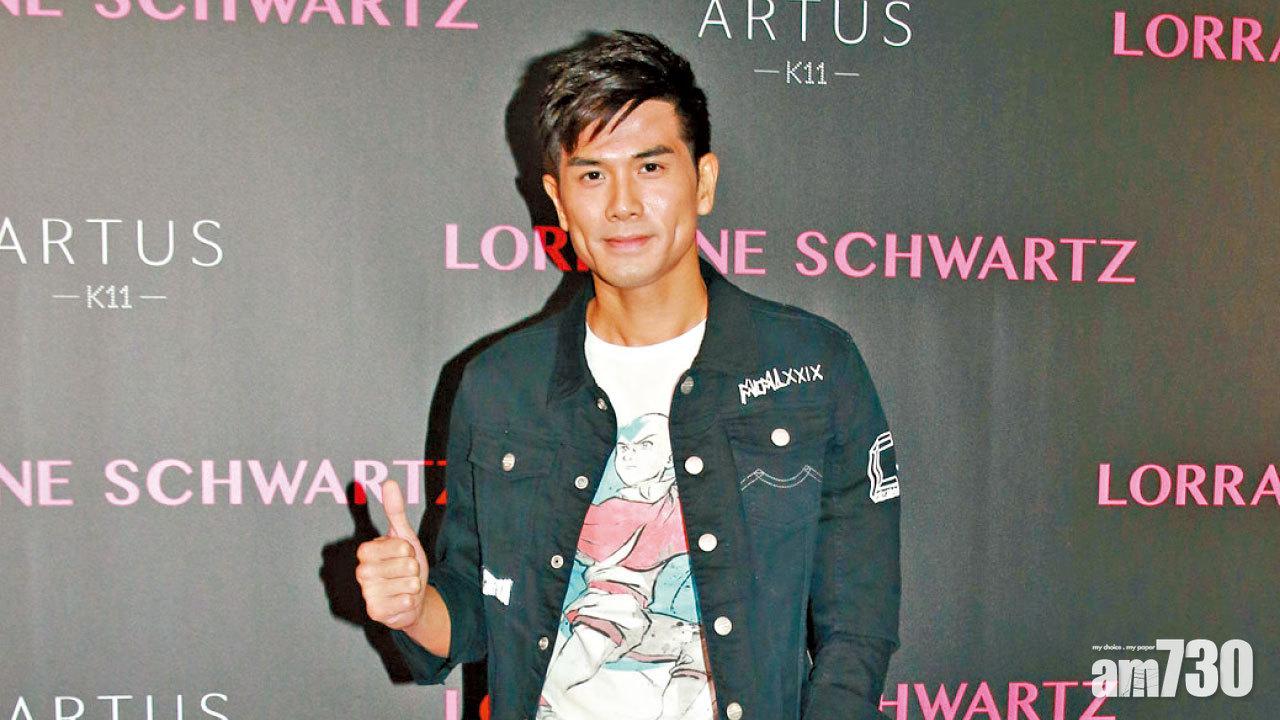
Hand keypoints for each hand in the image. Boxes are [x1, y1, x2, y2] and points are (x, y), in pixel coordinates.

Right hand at [356, 479, 429, 629]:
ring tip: (403, 586)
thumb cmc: (405, 566)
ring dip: (413, 585)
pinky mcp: (375, 612)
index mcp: (366, 551)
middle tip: (404, 573)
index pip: (401, 545)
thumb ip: (395, 511)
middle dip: (413, 568)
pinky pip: (406, 601)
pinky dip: (411, 601)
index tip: (402, 554)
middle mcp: (362, 571)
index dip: (408, 550)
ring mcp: (367, 593)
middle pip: (407, 563)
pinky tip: (402, 601)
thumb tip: (389, 482)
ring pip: (409, 583)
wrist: (411, 599)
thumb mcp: (404, 537)